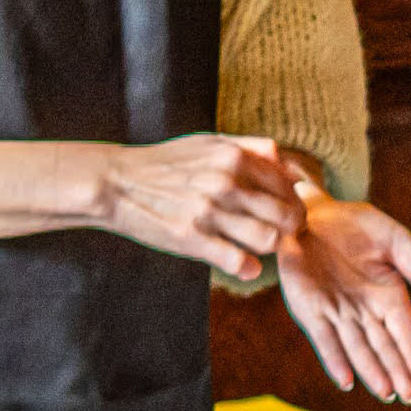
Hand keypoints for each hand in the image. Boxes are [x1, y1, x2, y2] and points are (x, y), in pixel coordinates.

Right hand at [96, 131, 311, 272]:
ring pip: (269, 240)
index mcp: (234, 156)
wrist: (116, 182)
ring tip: (260, 247)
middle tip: (283, 234)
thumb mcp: (208, 142)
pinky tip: (243, 265)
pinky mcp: (193, 238)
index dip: (294, 202)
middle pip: (287, 214)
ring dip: (271, 248)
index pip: (288, 185)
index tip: (286, 212)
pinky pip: (240, 262)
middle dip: (292, 228)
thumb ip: (250, 148)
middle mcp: (226, 182)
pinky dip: (248, 268)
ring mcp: (209, 212)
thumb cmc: (165, 163)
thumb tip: (287, 163)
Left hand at [277, 199, 410, 404]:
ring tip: (387, 393)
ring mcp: (337, 313)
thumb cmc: (355, 226)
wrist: (309, 215)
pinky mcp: (310, 311)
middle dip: (398, 371)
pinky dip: (334, 360)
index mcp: (389, 295)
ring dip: (372, 371)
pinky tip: (346, 381)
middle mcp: (365, 311)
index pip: (406, 330)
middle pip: (384, 346)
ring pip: (357, 349)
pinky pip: (324, 339)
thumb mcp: (393, 240)